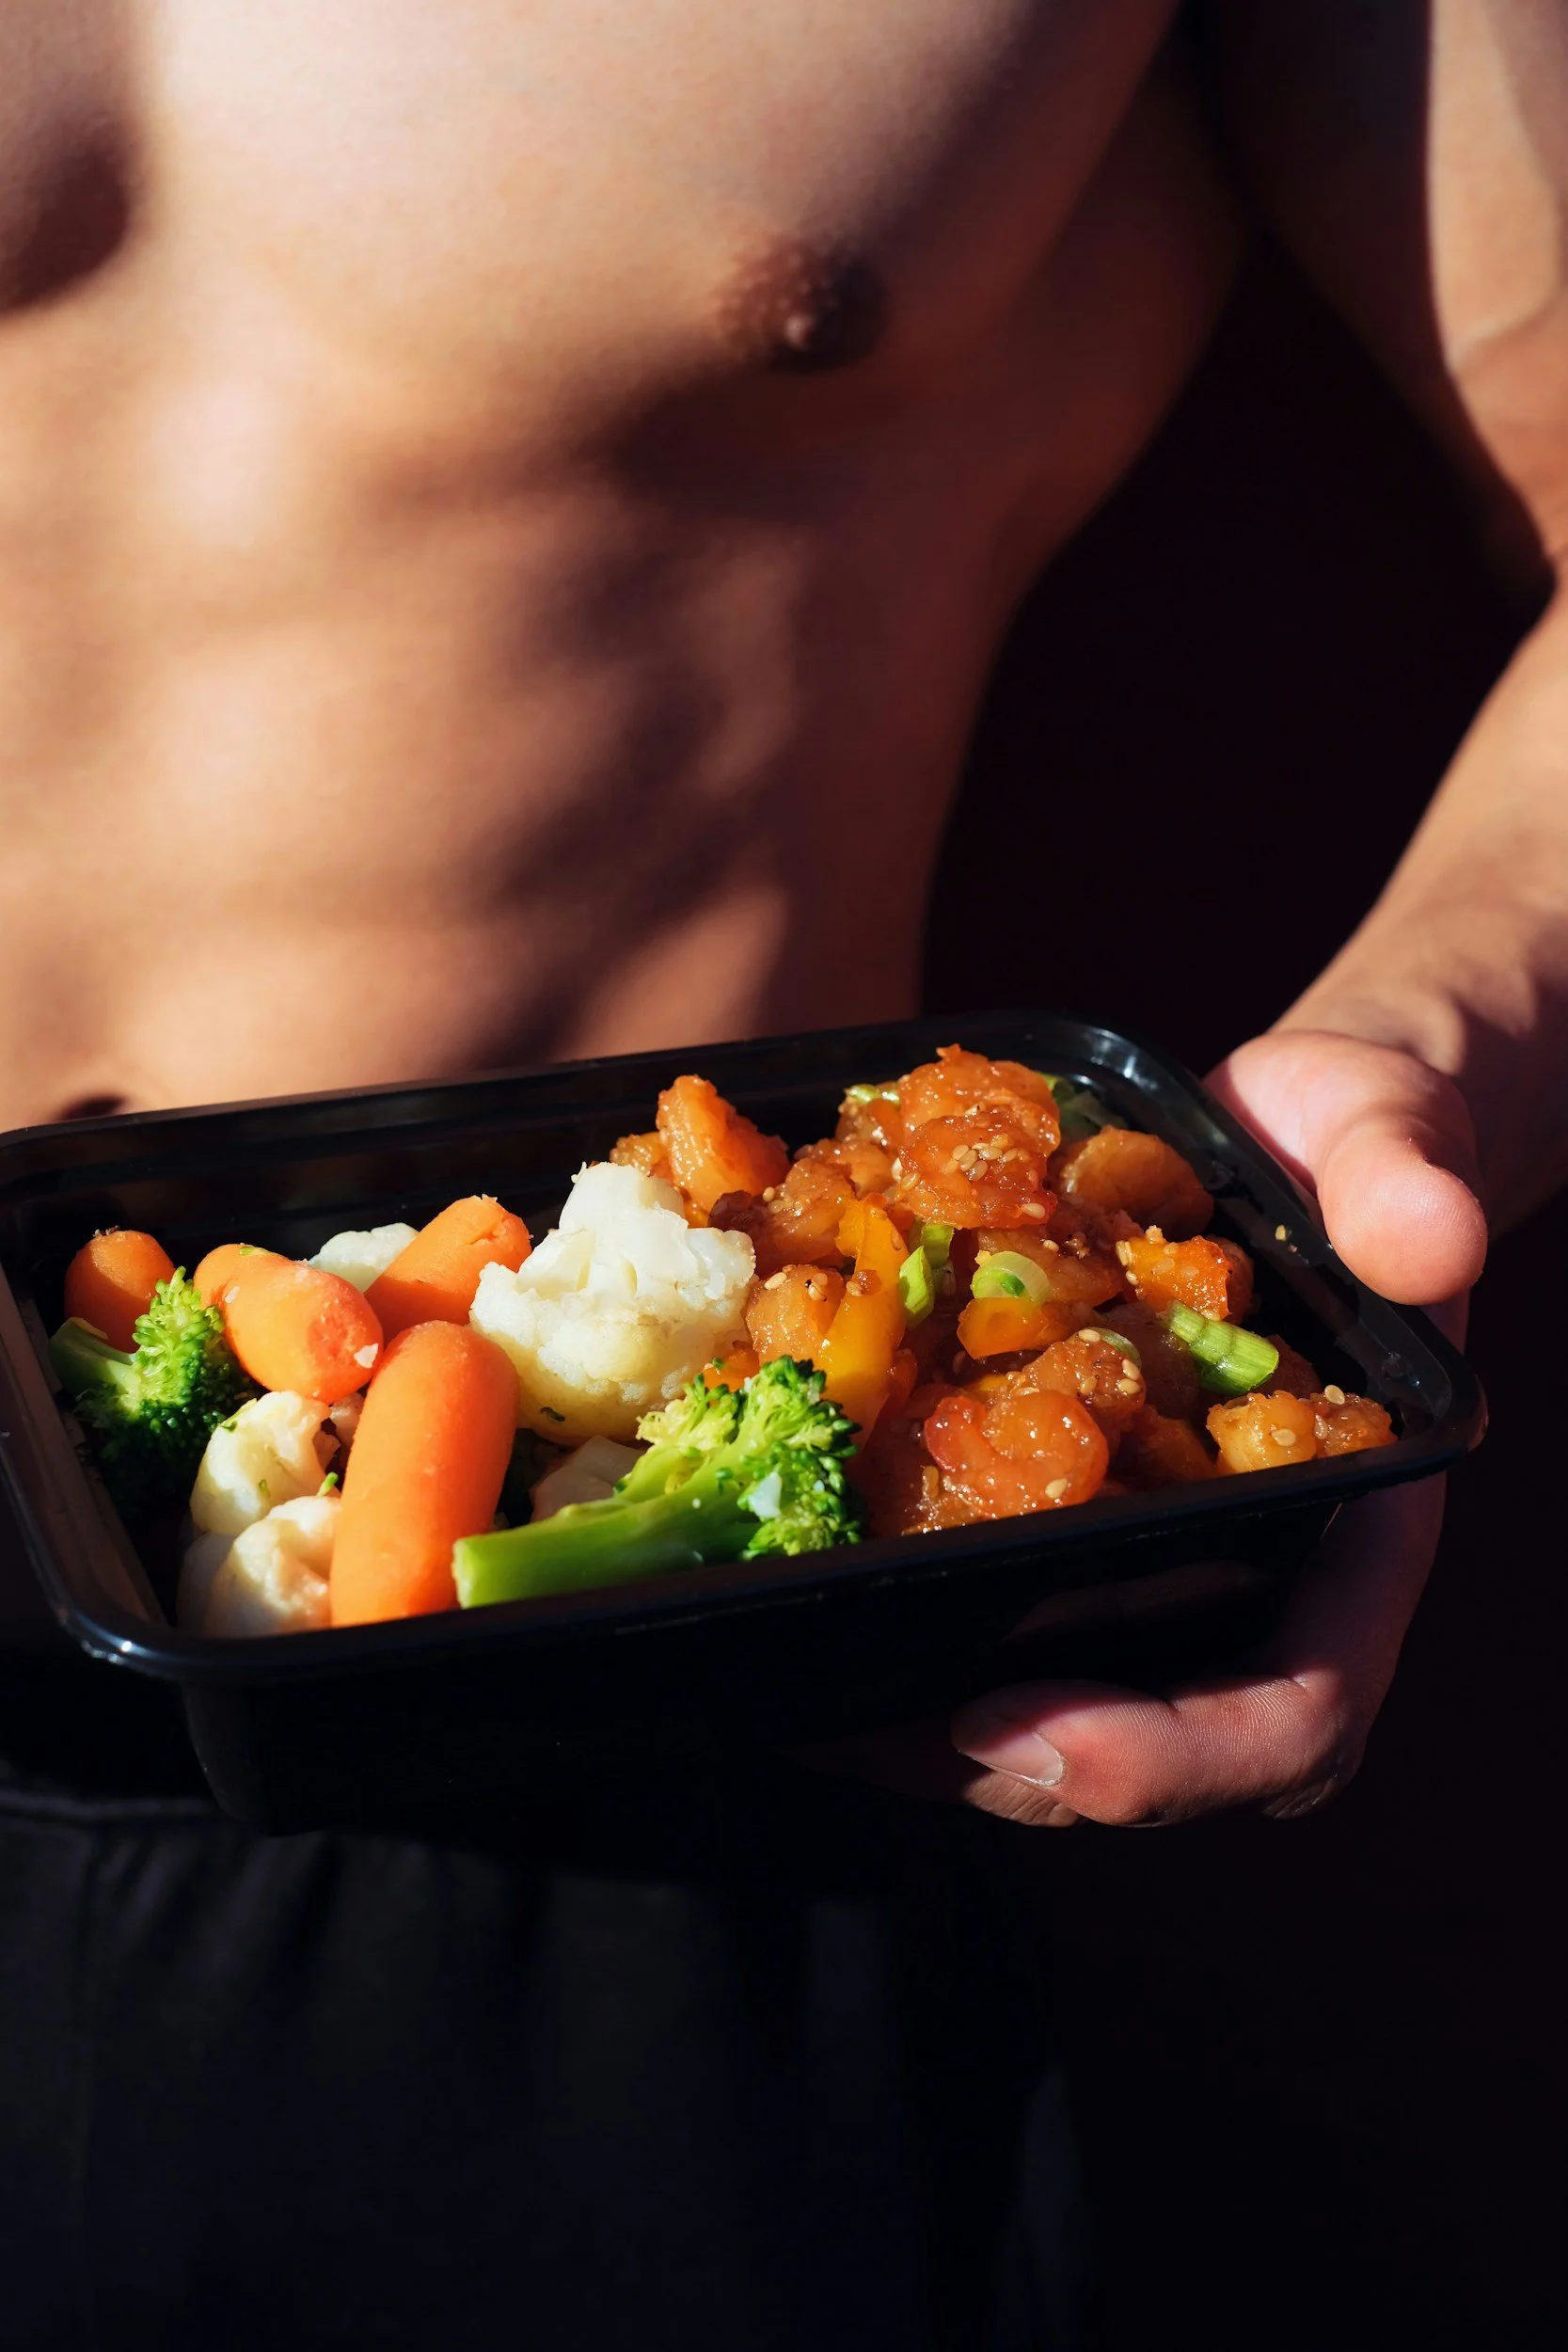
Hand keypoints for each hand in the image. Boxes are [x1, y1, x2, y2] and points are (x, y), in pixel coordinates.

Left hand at [863, 1030, 1486, 1827]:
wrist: (1289, 1131)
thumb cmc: (1357, 1136)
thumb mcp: (1392, 1127)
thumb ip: (1409, 1180)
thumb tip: (1435, 1242)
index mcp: (1349, 1528)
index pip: (1294, 1706)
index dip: (1174, 1753)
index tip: (1037, 1731)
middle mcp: (1252, 1575)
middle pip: (1148, 1750)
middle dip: (1012, 1765)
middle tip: (873, 1733)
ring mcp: (1152, 1559)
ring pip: (1058, 1710)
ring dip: (936, 1734)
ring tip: (819, 1713)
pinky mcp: (1069, 1520)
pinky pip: (996, 1616)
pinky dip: (905, 1636)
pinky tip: (803, 1611)